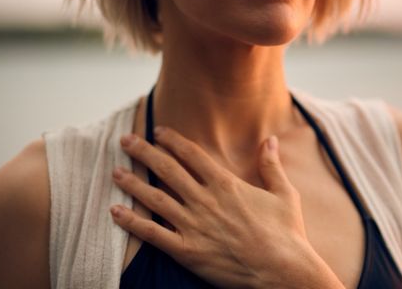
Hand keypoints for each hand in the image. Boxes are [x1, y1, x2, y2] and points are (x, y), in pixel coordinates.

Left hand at [110, 126, 341, 287]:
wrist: (283, 271)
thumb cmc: (287, 233)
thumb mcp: (284, 194)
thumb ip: (271, 165)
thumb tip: (271, 139)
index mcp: (226, 184)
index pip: (191, 154)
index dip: (172, 140)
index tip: (157, 131)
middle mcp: (205, 201)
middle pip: (167, 169)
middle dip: (144, 152)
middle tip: (125, 140)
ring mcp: (194, 226)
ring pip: (155, 198)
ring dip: (132, 183)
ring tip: (115, 171)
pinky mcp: (187, 251)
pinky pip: (153, 234)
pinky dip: (132, 222)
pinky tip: (115, 211)